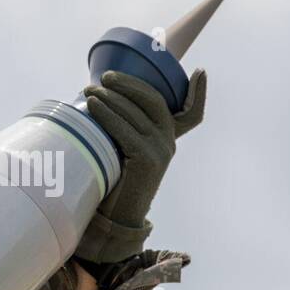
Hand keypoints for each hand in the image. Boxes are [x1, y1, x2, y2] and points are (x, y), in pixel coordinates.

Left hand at [72, 69, 206, 264]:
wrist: (116, 217)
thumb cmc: (114, 178)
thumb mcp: (127, 149)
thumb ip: (127, 127)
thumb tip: (101, 94)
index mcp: (169, 138)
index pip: (193, 114)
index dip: (200, 93)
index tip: (200, 72)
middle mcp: (169, 142)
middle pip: (154, 101)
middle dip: (129, 84)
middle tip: (105, 77)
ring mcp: (160, 151)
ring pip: (135, 112)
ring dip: (110, 97)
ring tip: (89, 90)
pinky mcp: (147, 160)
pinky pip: (125, 129)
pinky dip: (107, 114)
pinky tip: (93, 106)